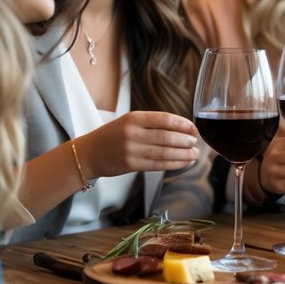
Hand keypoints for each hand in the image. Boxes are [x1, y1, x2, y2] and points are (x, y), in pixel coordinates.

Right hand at [78, 111, 199, 178]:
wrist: (89, 153)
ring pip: (164, 152)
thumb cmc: (113, 136)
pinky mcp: (131, 165)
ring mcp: (131, 150)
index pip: (164, 119)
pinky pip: (158, 164)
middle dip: (185, 140)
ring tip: (194, 154)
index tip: (193, 128)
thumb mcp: (129, 121)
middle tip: (195, 142)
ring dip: (183, 154)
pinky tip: (184, 162)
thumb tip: (181, 128)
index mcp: (134, 118)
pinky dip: (174, 163)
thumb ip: (151, 123)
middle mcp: (132, 133)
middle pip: (166, 136)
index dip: (182, 124)